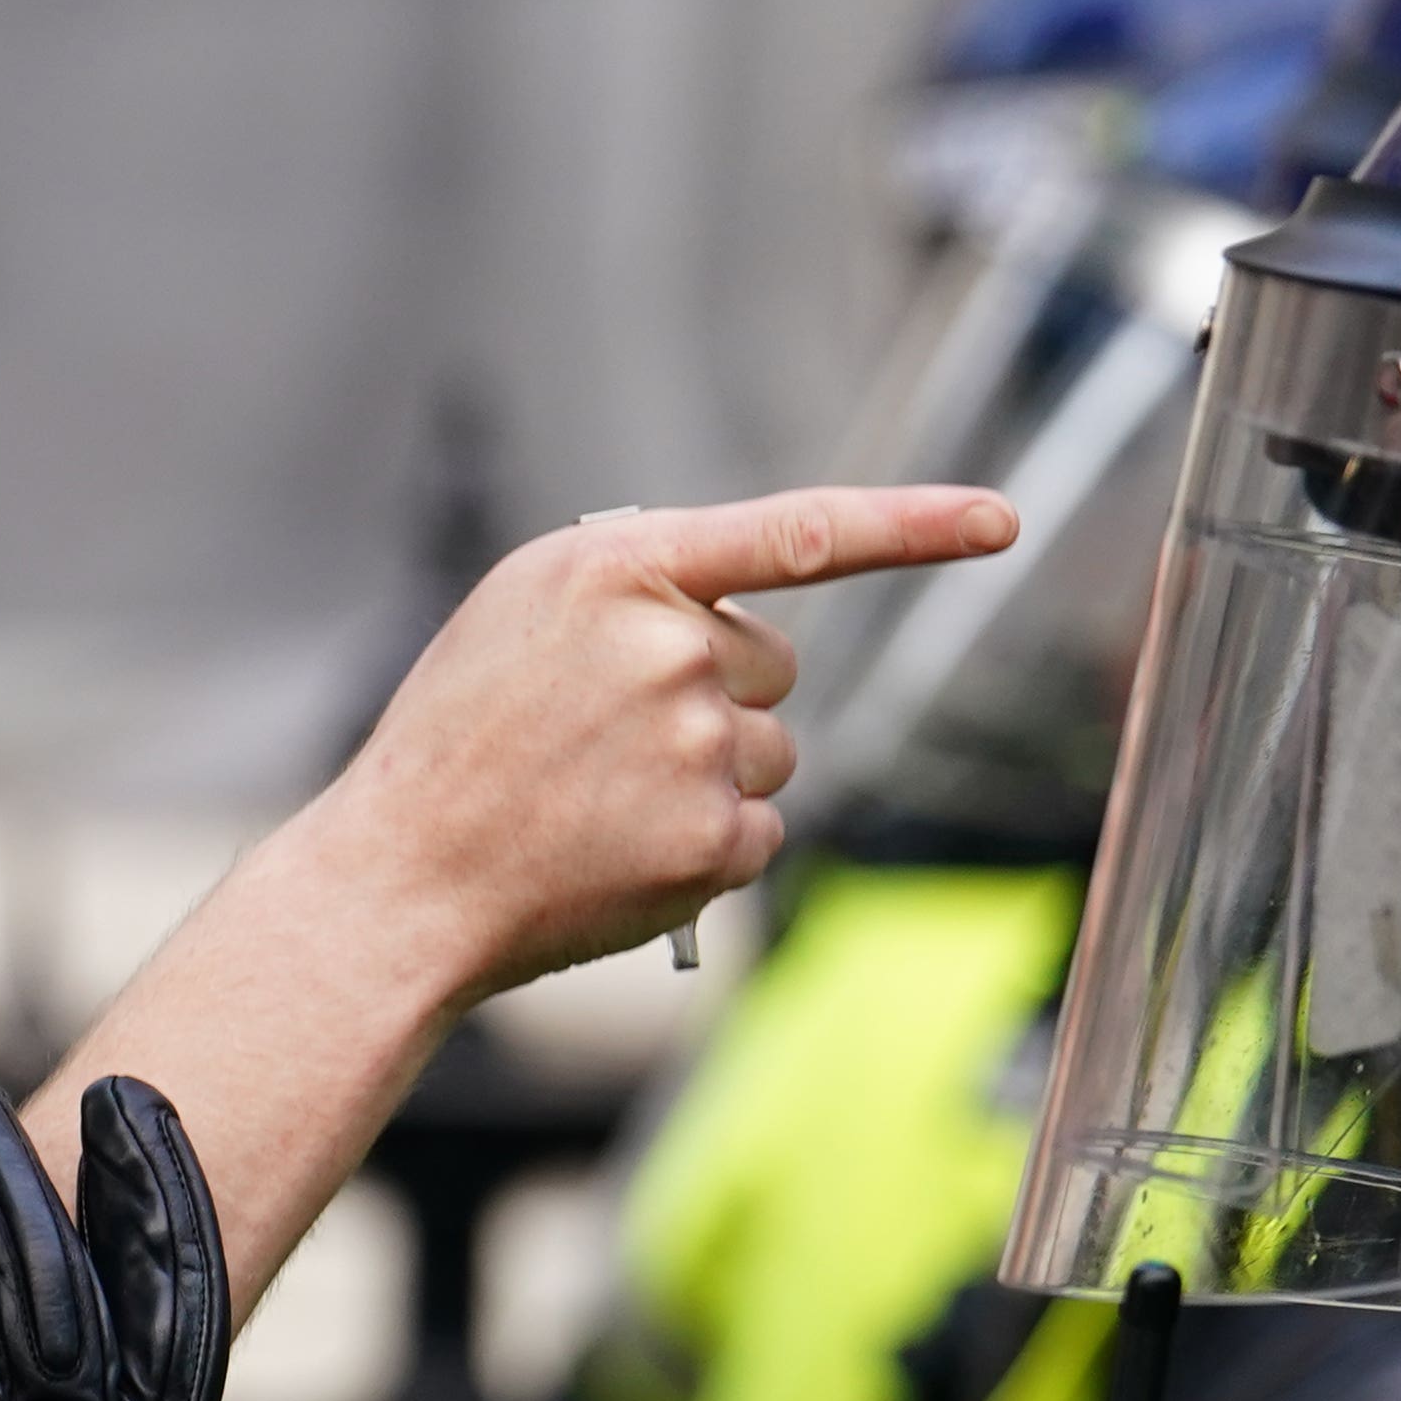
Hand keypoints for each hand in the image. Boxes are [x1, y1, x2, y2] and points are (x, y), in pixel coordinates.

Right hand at [294, 486, 1017, 1007]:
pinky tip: (616, 852)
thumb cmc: (457, 742)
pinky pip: (757, 832)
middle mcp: (671, 646)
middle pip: (771, 663)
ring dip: (706, 777)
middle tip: (601, 741)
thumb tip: (740, 611)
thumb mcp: (524, 613)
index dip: (916, 524)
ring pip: (769, 751)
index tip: (1000, 521)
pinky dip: (701, 848)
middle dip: (713, 695)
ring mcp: (698, 747)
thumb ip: (638, 585)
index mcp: (620, 568)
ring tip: (595, 802)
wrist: (401, 879)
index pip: (801, 532)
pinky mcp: (714, 841)